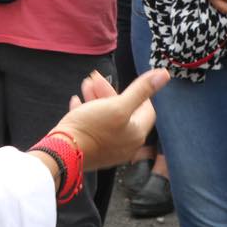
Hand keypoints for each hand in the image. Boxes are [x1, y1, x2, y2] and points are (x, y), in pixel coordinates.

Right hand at [52, 68, 168, 169]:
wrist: (62, 152)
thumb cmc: (91, 128)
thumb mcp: (118, 105)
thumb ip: (141, 90)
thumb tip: (164, 74)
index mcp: (136, 134)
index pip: (147, 110)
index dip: (138, 93)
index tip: (125, 82)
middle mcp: (125, 144)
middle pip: (124, 113)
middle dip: (110, 92)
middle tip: (95, 77)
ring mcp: (108, 149)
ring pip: (106, 118)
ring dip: (97, 99)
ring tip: (85, 85)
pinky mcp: (92, 151)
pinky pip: (93, 128)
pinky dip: (87, 112)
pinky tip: (77, 101)